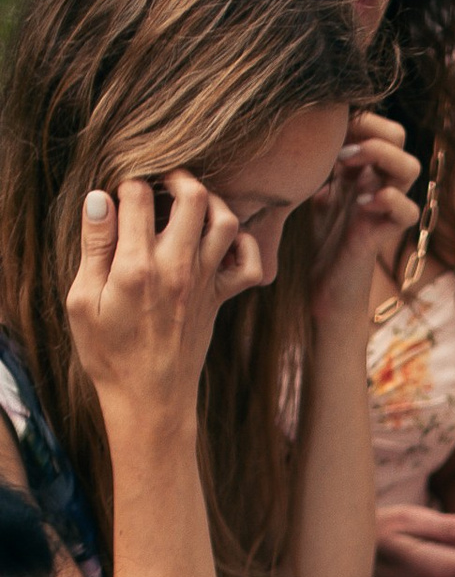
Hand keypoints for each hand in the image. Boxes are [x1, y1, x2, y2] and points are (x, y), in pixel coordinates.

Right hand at [64, 177, 254, 428]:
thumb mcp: (81, 301)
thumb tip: (99, 198)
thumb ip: (93, 247)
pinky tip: (219, 243)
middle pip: (193, 195)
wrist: (149, 401)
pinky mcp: (220, 299)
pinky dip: (245, 246)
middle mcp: (176, 269)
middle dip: (175, 176)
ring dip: (210, 202)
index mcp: (135, 267)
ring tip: (187, 205)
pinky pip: (251, 265)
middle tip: (159, 184)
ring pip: (226, 220)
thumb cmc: (108, 353)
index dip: (126, 182)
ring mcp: (204, 283)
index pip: (138, 193)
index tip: (119, 196)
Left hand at [309, 113, 421, 326]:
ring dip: (380, 159)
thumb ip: (321, 162)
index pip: (377, 125)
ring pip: (410, 167)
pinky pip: (409, 211)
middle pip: (398, 136)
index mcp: (365, 169)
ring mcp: (386, 208)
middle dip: (370, 132)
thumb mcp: (314, 190)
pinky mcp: (385, 234)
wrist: (326, 288)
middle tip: (340, 150)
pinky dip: (387, 201)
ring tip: (348, 169)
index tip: (328, 130)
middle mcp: (380, 183)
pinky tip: (359, 205)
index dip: (358, 119)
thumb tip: (305, 128)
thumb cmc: (322, 239)